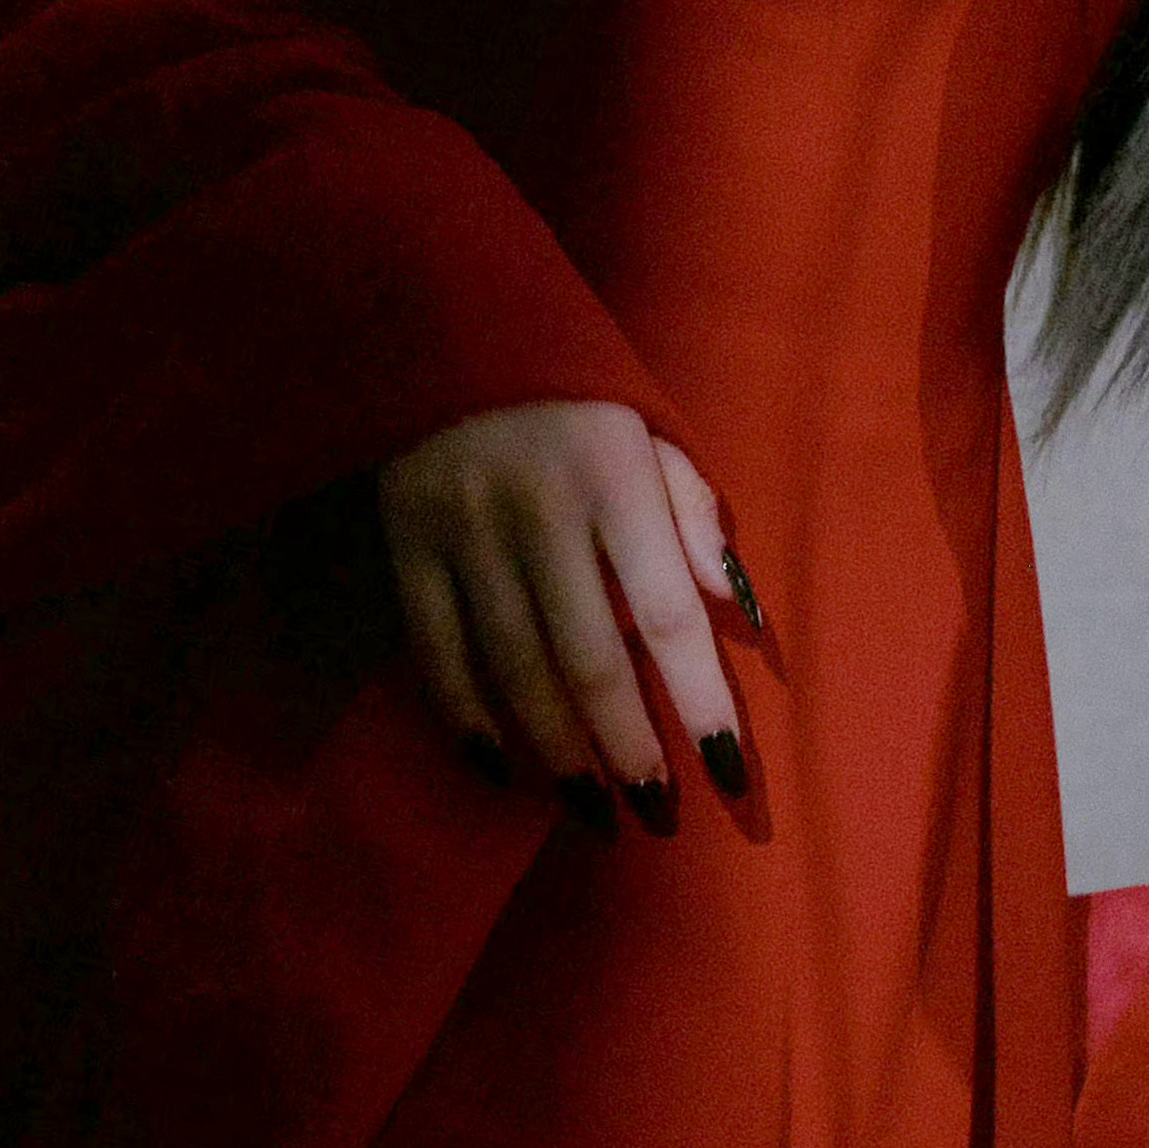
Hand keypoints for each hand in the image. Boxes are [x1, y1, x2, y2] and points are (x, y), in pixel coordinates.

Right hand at [377, 403, 756, 817]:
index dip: (702, 701)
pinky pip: (436, 653)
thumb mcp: (651, 434)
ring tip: (596, 812)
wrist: (440, 330)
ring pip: (515, 669)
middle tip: (656, 817)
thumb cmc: (571, 403)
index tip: (730, 776)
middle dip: (629, 750)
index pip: (671, 613)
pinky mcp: (407, 546)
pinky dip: (467, 719)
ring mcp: (465, 531)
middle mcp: (539, 510)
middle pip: (591, 658)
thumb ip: (695, 516)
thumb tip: (740, 613)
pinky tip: (502, 770)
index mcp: (615, 477)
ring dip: (559, 754)